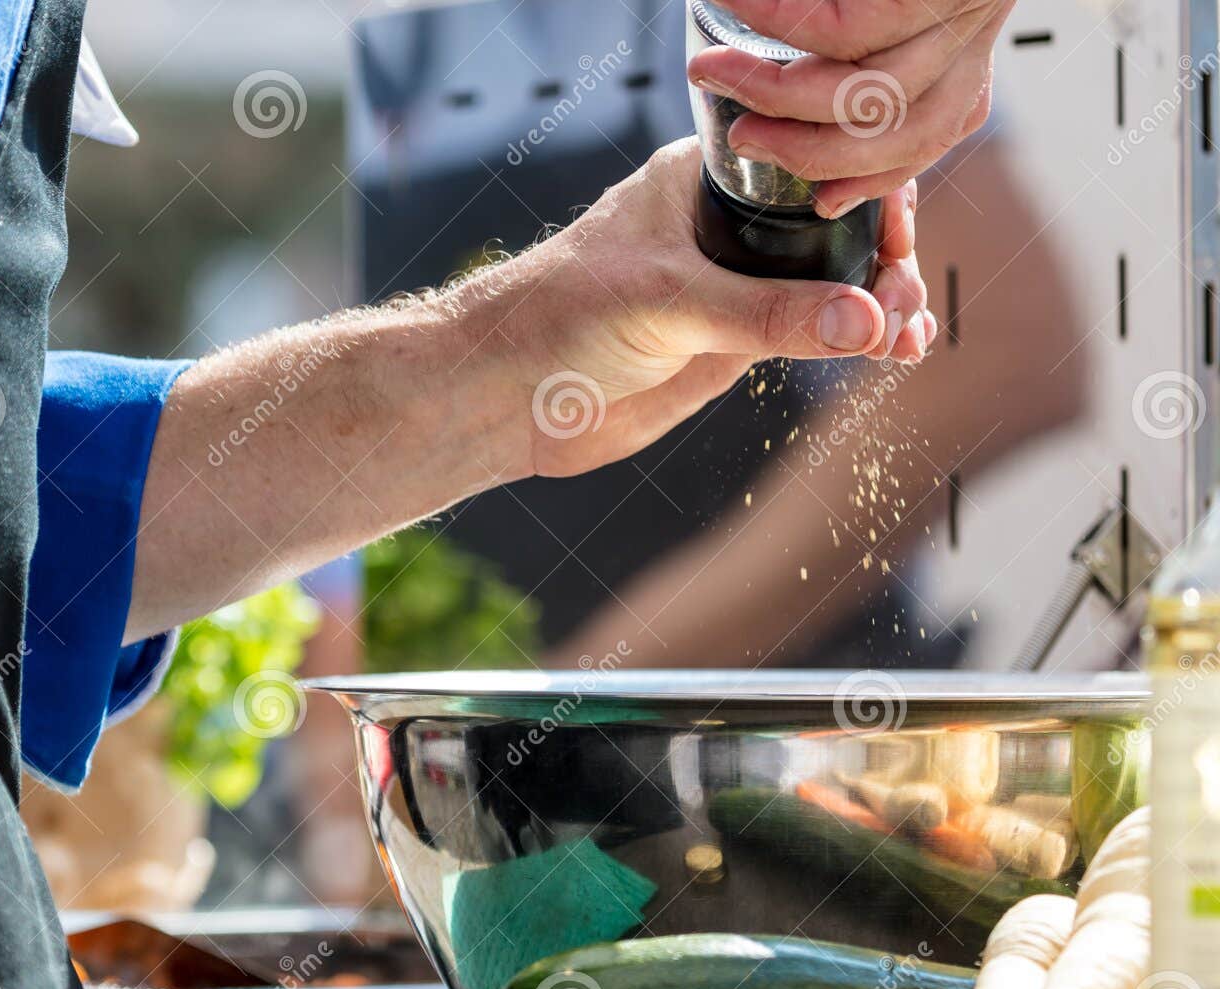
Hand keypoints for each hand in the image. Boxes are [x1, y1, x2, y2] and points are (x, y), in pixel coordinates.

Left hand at [130, 139, 928, 633]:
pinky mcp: (728, 346)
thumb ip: (767, 314)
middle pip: (832, 228)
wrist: (502, 397)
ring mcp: (731, 289)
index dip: (865, 191)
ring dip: (878, 306)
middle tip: (907, 301)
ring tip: (911, 337)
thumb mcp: (668, 304)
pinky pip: (807, 336)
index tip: (900, 230)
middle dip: (883, 258)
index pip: (809, 166)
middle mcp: (725, 230)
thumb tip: (867, 322)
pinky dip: (853, 343)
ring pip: (828, 286)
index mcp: (705, 183)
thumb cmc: (558, 316)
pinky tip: (891, 354)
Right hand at [687, 0, 1013, 216]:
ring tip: (711, 76)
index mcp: (967, 38)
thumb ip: (857, 31)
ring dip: (771, 95)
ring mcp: (960, 5)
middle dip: (803, 152)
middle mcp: (971, 27)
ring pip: (864, 96)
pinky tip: (729, 4)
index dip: (874, 179)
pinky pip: (842, 29)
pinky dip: (774, 24)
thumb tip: (795, 92)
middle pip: (894, 134)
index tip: (823, 204)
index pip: (932, 135)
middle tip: (741, 138)